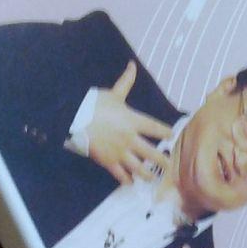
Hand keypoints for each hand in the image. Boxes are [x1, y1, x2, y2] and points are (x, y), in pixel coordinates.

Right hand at [86, 60, 173, 183]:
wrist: (74, 119)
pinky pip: (120, 174)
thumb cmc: (94, 104)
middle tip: (169, 165)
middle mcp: (130, 138)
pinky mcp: (107, 161)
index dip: (166, 132)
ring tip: (153, 178)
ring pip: (138, 167)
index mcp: (133, 120)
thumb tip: (132, 65)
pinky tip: (130, 182)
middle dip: (162, 160)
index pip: (156, 128)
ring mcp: (119, 151)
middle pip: (152, 153)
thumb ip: (126, 81)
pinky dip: (125, 179)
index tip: (172, 135)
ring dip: (147, 174)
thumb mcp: (114, 93)